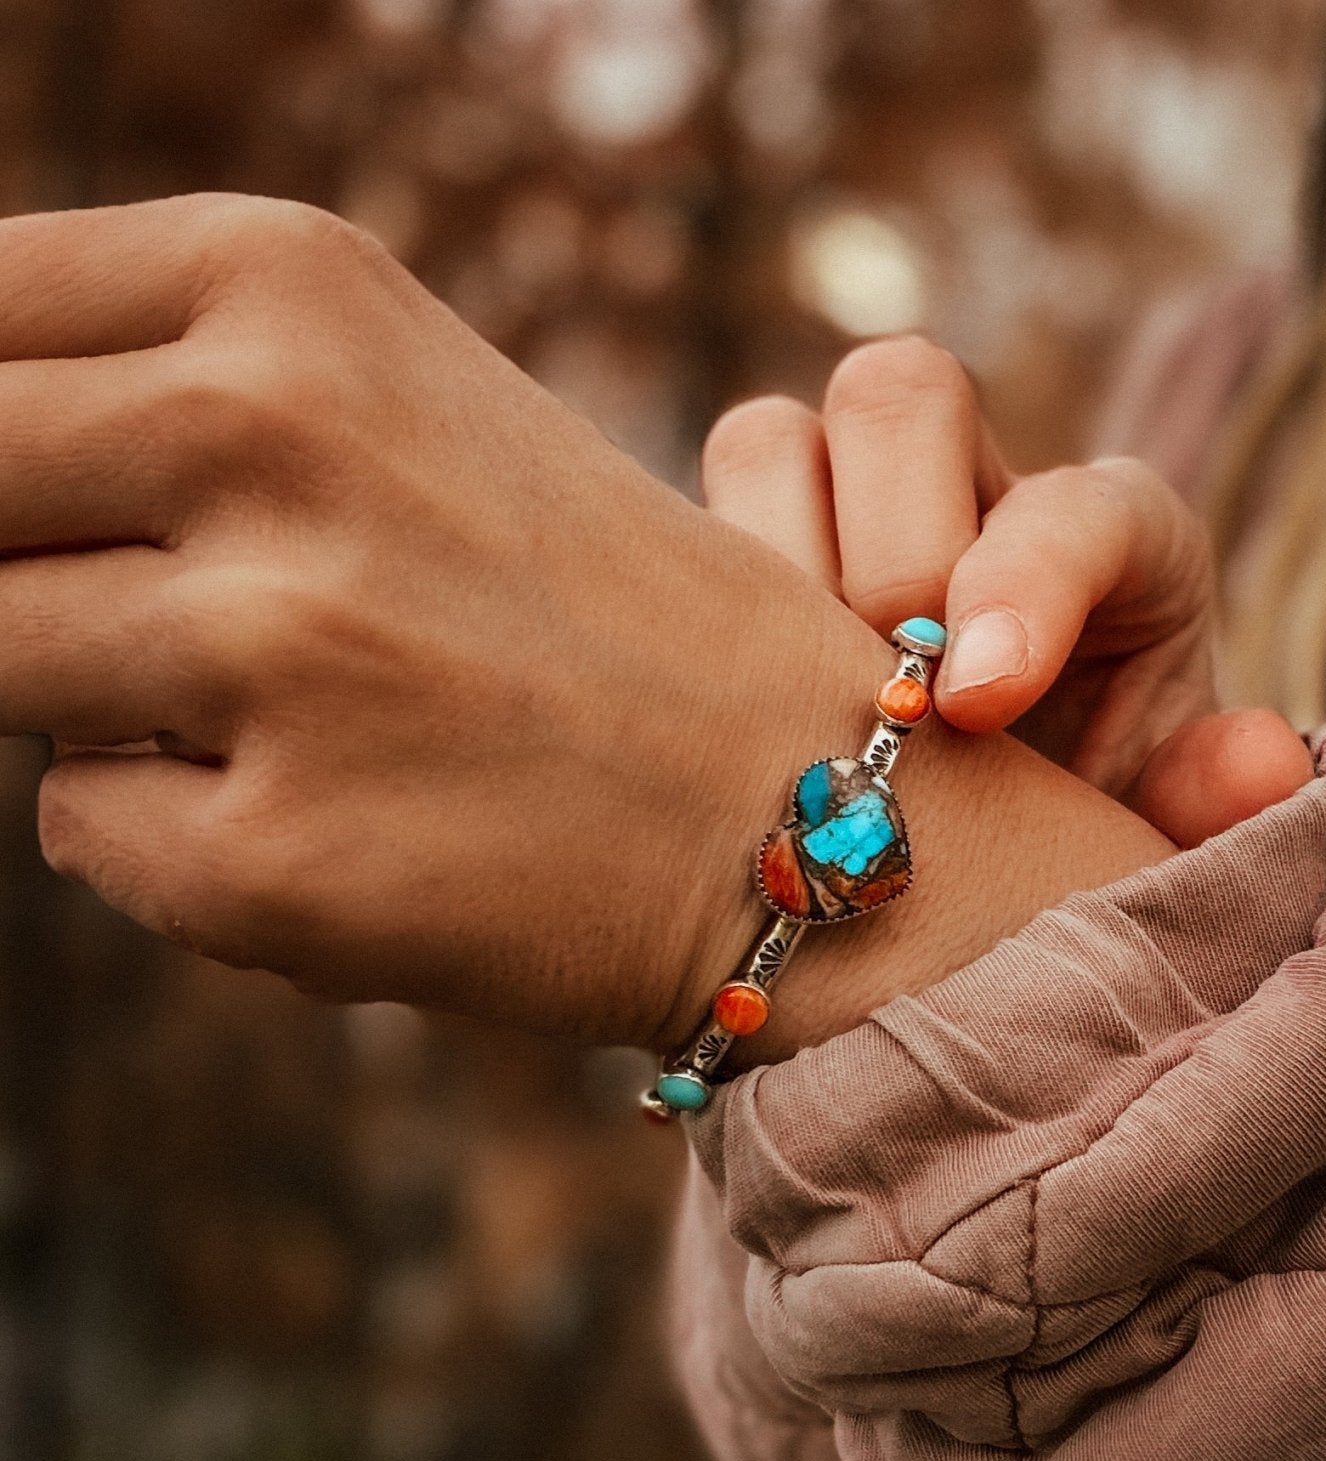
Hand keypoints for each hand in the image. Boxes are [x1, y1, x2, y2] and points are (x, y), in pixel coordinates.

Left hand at [2, 197, 1171, 1061]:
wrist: (796, 799)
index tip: (39, 487)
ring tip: (299, 713)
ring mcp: (275, 653)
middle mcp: (278, 436)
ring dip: (103, 694)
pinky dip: (178, 829)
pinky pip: (87, 823)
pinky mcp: (270, 857)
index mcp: (301, 285)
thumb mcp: (397, 415)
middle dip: (19, 557)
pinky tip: (354, 819)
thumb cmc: (596, 609)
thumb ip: (166, 395)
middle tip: (173, 610)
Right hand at [700, 337, 1312, 847]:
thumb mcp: (1145, 832)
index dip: (1024, 583)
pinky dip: (686, 604)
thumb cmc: (1062, 835)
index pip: (1076, 505)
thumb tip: (1257, 766)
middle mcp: (971, 495)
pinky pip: (676, 526)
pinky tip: (709, 716)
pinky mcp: (739, 561)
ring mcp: (843, 515)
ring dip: (766, 562)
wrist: (957, 858)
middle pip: (900, 394)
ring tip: (786, 712)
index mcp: (1109, 547)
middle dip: (889, 554)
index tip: (975, 704)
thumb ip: (1210, 806)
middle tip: (886, 706)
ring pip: (769, 439)